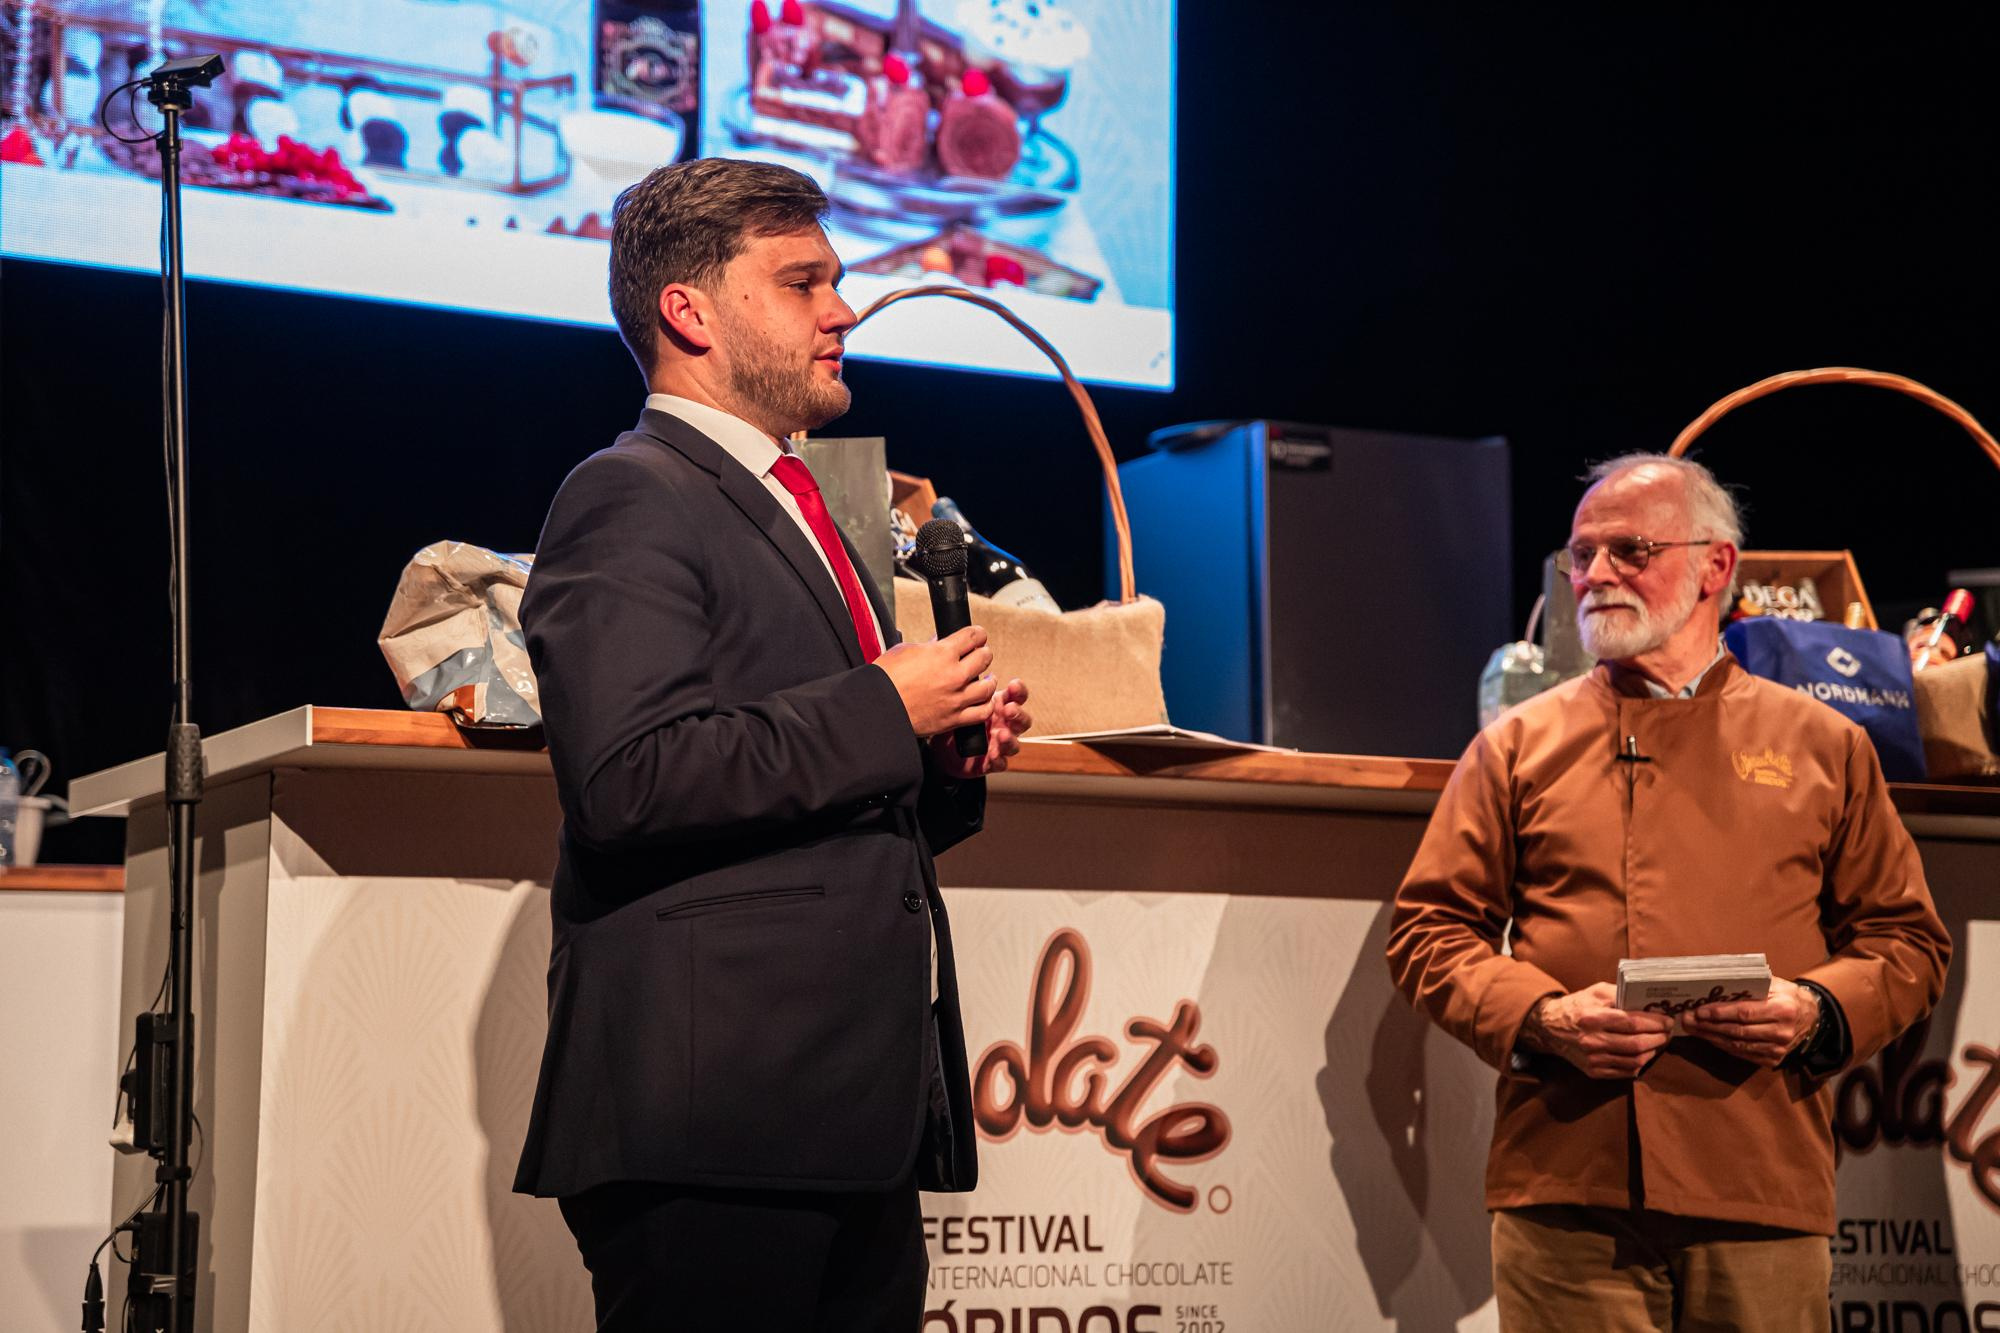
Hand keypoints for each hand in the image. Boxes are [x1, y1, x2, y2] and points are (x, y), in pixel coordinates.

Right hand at [874, 626, 994, 737]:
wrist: (877, 707)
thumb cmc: (885, 679)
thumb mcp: (905, 650)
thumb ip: (928, 646)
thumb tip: (939, 643)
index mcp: (942, 653)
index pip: (974, 636)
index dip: (978, 634)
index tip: (978, 636)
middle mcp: (954, 675)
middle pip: (985, 658)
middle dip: (983, 653)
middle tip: (979, 655)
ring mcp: (956, 698)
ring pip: (988, 686)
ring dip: (988, 679)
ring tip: (985, 678)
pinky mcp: (954, 719)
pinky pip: (982, 712)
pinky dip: (986, 705)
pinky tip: (982, 700)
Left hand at [930, 678, 1031, 778]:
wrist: (942, 750)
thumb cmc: (955, 722)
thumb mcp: (959, 704)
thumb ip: (967, 693)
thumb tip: (966, 676)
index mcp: (998, 708)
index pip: (1016, 697)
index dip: (1019, 691)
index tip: (1013, 685)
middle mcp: (1003, 726)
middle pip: (1022, 721)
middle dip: (1018, 714)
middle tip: (1009, 710)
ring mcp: (999, 745)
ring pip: (1014, 744)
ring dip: (1010, 739)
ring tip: (1001, 735)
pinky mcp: (991, 762)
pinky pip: (1000, 764)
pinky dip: (998, 761)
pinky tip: (993, 756)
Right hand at [1519, 982, 1672, 1079]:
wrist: (1550, 1027)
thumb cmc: (1577, 1006)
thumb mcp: (1595, 992)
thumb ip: (1620, 994)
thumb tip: (1648, 1002)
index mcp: (1592, 1017)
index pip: (1632, 1023)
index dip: (1655, 1023)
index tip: (1668, 1021)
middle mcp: (1592, 1040)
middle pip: (1636, 1044)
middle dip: (1658, 1039)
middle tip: (1667, 1033)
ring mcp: (1593, 1059)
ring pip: (1634, 1061)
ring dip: (1652, 1052)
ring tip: (1658, 1043)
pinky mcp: (1593, 1071)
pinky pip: (1625, 1072)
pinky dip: (1640, 1064)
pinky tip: (1644, 1055)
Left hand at [1681, 977, 1819, 1068]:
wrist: (1811, 1016)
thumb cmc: (1785, 995)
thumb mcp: (1773, 984)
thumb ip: (1748, 985)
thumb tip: (1714, 984)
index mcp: (1782, 1009)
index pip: (1745, 1013)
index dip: (1720, 1013)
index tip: (1698, 1010)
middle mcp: (1782, 1032)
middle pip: (1737, 1031)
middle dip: (1708, 1026)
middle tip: (1687, 1020)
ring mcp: (1778, 1049)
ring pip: (1738, 1045)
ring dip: (1711, 1037)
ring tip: (1692, 1029)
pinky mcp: (1774, 1060)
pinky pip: (1743, 1054)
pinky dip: (1724, 1046)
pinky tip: (1709, 1038)